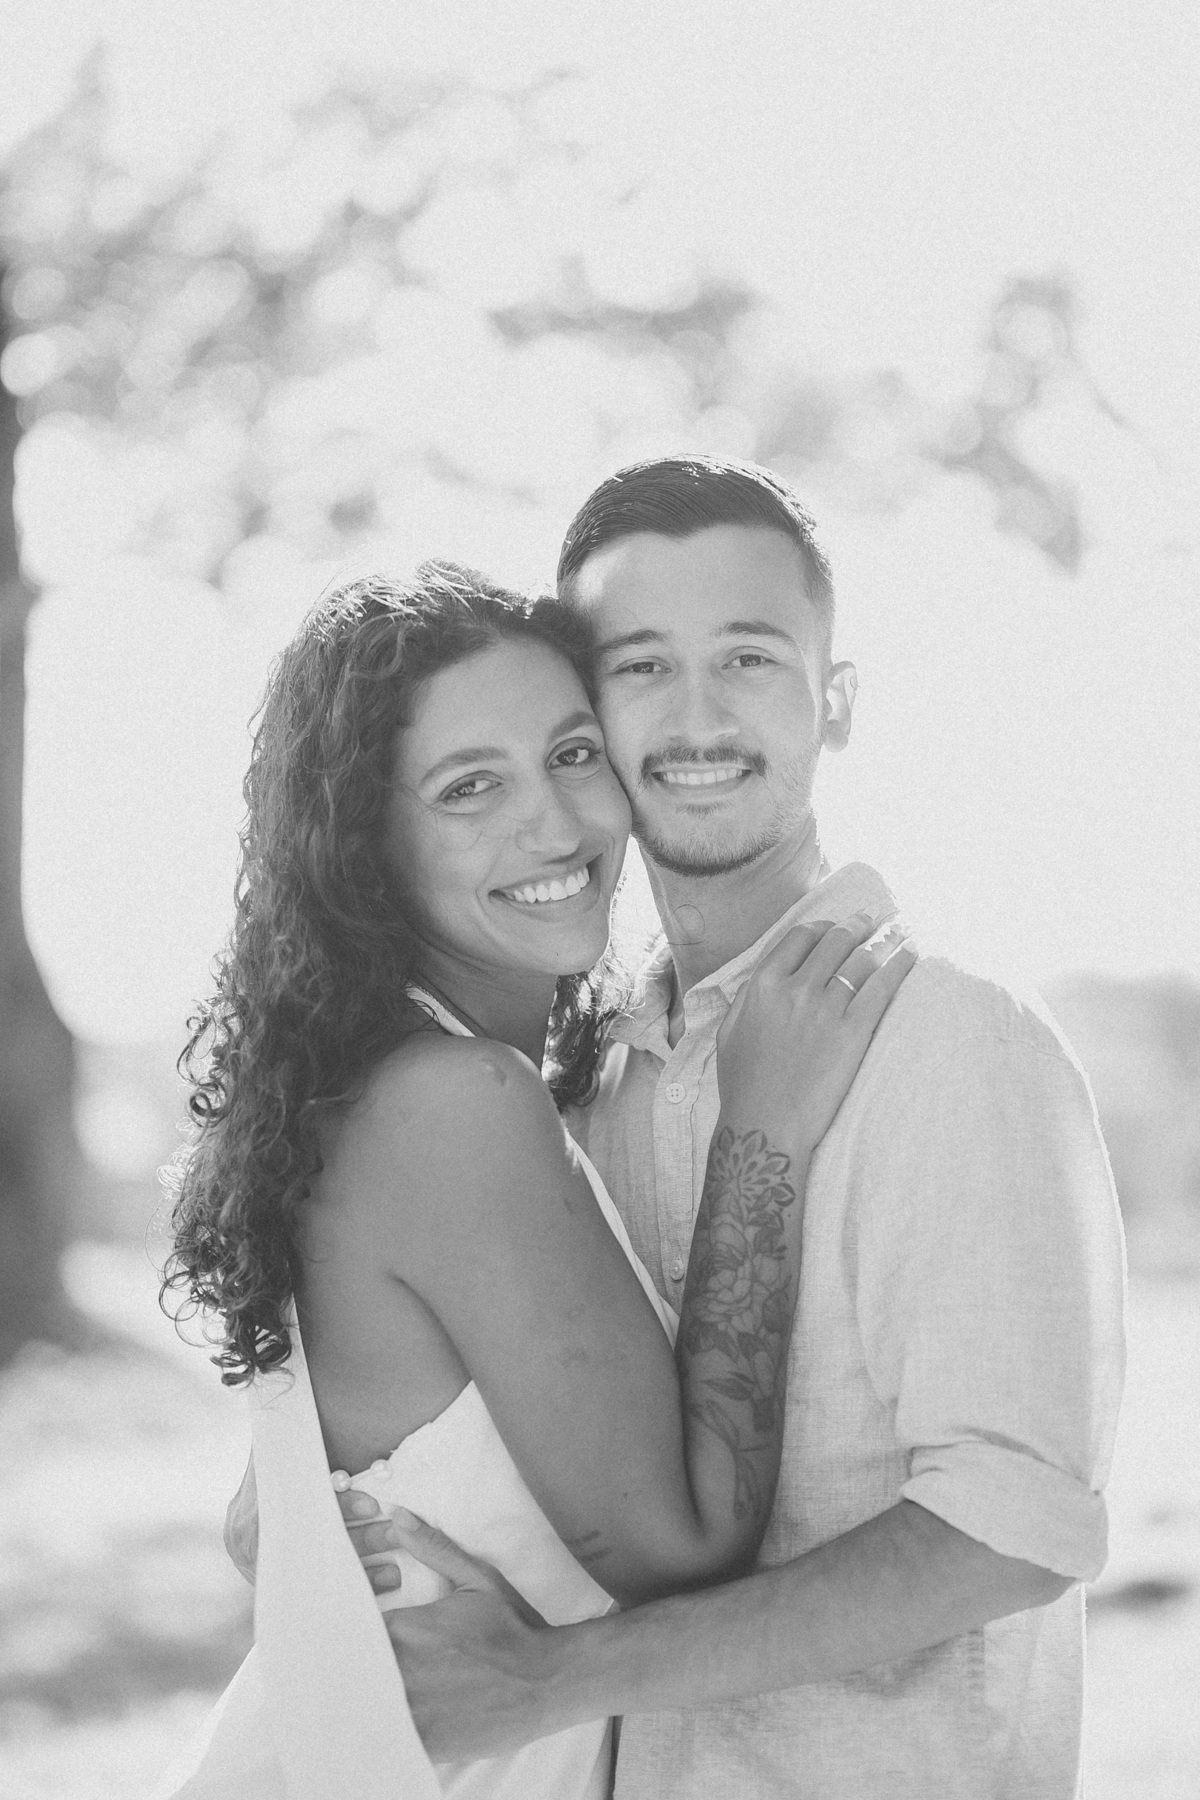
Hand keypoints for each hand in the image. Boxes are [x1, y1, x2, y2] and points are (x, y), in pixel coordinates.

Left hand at [337, 1490, 550, 1759]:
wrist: (546, 1681)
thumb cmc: (512, 1627)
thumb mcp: (477, 1579)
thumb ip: (433, 1548)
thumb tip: (397, 1516)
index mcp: (405, 1629)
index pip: (353, 1628)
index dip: (352, 1630)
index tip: (357, 1630)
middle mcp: (400, 1671)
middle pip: (354, 1669)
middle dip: (357, 1664)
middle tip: (364, 1662)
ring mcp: (411, 1712)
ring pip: (368, 1704)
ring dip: (369, 1696)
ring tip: (380, 1691)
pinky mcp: (424, 1743)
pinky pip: (389, 1737)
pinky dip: (388, 1728)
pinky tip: (402, 1717)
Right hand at [715, 912, 915, 1151]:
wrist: (766, 1124)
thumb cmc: (744, 1085)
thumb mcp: (729, 1032)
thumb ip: (747, 999)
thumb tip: (764, 980)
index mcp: (762, 986)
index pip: (800, 937)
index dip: (823, 926)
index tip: (836, 928)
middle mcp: (795, 989)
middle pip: (835, 941)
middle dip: (858, 926)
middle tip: (872, 921)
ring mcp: (825, 1010)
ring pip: (861, 960)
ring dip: (882, 940)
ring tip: (897, 932)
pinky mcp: (853, 1033)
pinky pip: (881, 988)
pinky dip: (899, 965)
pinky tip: (910, 954)